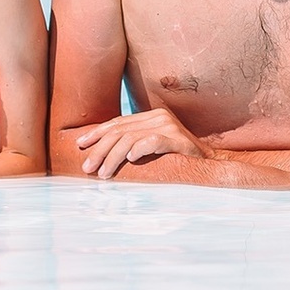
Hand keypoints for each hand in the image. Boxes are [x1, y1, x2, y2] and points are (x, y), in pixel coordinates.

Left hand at [75, 109, 208, 178]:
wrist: (210, 165)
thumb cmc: (177, 159)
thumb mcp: (152, 147)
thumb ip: (132, 143)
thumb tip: (100, 153)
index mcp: (150, 116)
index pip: (117, 123)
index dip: (97, 133)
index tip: (80, 144)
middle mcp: (158, 117)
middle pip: (120, 131)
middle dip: (100, 150)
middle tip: (87, 167)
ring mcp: (169, 126)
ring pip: (131, 139)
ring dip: (113, 157)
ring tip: (103, 173)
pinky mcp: (178, 139)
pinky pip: (153, 141)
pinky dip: (139, 149)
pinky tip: (129, 160)